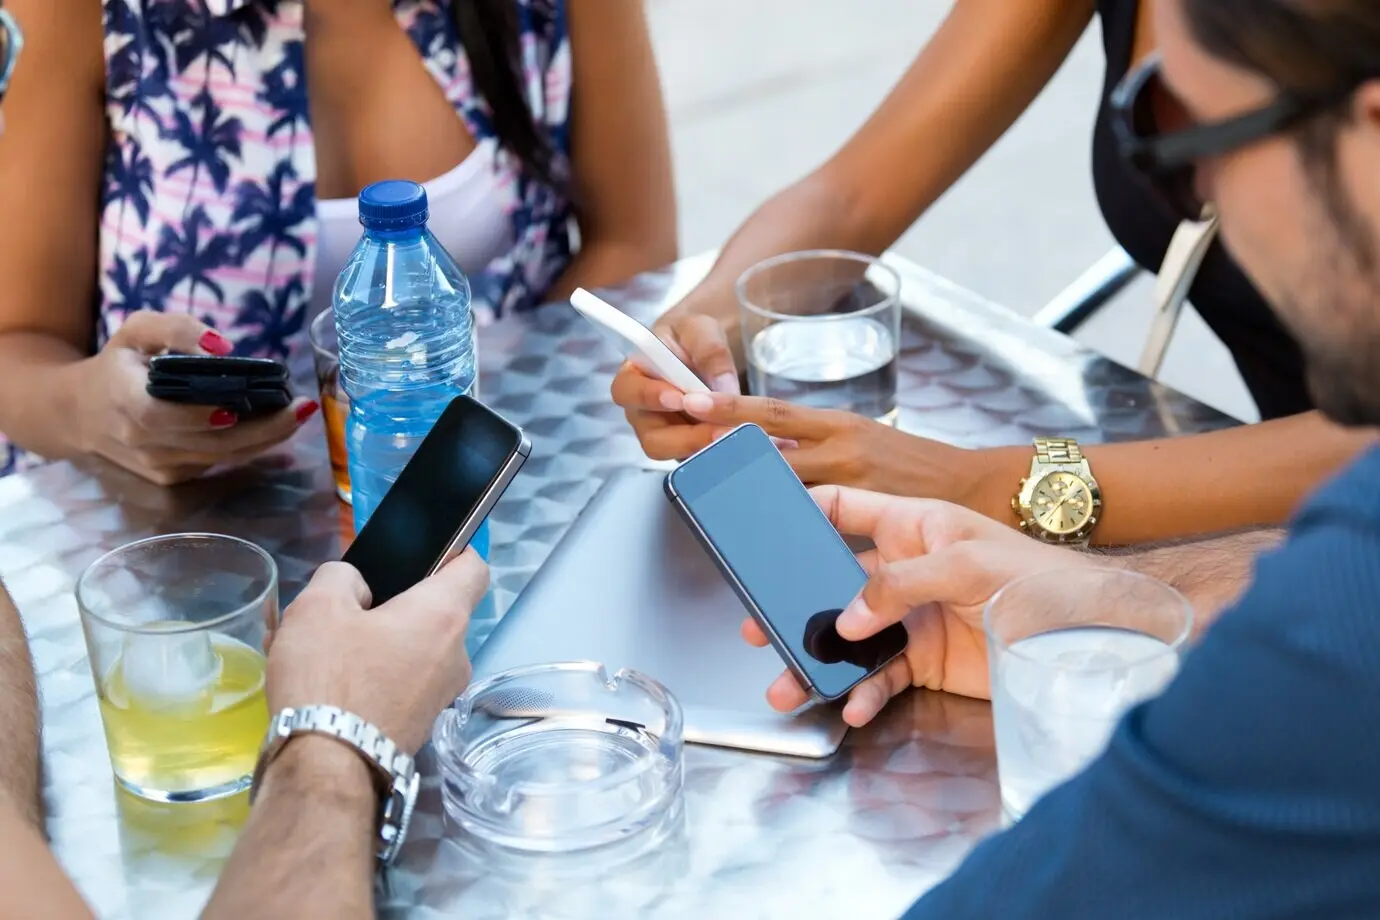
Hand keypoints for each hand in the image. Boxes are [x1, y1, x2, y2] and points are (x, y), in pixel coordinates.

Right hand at [73, 311, 317, 485]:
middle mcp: (142, 441)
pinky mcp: (173, 478)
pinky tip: (276, 427)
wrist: (81, 414)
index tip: (238, 404)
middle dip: (261, 428)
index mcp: (124, 401)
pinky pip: (219, 463)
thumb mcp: (137, 331)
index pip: (160, 417)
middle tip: (301, 407)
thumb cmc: (118, 364)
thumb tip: (223, 346)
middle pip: (208, 443)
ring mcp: (158, 466)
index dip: (198, 415)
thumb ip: (176, 329)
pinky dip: (250, 447)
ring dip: (266, 439)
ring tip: (299, 414)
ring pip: (222, 458)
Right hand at [265, 552, 489, 751]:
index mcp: (443, 616)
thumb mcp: (317, 607)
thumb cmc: (329, 679)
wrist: (327, 770)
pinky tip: (336, 683)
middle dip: (399, 604)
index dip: (453, 551)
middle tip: (352, 606)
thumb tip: (357, 587)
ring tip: (331, 647)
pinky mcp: (422, 724)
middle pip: (438, 612)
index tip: (423, 551)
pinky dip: (380, 676)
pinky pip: (406, 683)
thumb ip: (341, 578)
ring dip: (384, 643)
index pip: (474, 567)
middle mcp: (456, 654)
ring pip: (418, 650)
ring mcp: (443, 694)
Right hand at [610, 310, 741, 460]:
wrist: (706, 349)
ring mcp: (664, 432)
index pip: (627, 392)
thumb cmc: (692, 335)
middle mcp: (643, 410)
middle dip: (685, 437)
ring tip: (733, 437)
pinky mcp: (686, 445)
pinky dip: (717, 452)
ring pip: (675, 453)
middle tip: (718, 430)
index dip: (648, 398)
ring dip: (704, 448)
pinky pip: (697, 457)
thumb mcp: (701, 330)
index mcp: (634, 376)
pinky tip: (740, 443)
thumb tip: (723, 388)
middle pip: (651, 437)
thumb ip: (710, 353)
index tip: (679, 398)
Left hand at [676, 391, 1014, 508]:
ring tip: (708, 500)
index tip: (691, 402)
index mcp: (840, 425)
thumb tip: (762, 448)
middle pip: (770, 452)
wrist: (977, 486)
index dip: (730, 408)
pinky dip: (793, 534)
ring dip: (749, 495)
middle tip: (679, 455)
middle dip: (723, 455)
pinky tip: (768, 547)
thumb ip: (816, 445)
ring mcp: (856, 486)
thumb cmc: (916, 465)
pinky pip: (822, 530)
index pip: (774, 412)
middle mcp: (843, 451)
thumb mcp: (865, 439)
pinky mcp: (870, 520)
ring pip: (788, 490)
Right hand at [742, 485, 1091, 725]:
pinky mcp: (926, 661)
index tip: (764, 529)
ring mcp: (913, 618)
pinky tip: (853, 706)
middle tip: (759, 627)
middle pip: (833, 584)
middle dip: (794, 607)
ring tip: (787, 685)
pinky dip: (864, 694)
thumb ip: (902, 583)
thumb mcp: (968, 562)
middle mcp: (906, 570)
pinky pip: (882, 677)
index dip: (805, 513)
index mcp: (914, 526)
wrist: (1089, 633)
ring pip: (850, 640)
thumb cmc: (1040, 576)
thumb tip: (848, 618)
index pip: (847, 509)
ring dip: (819, 663)